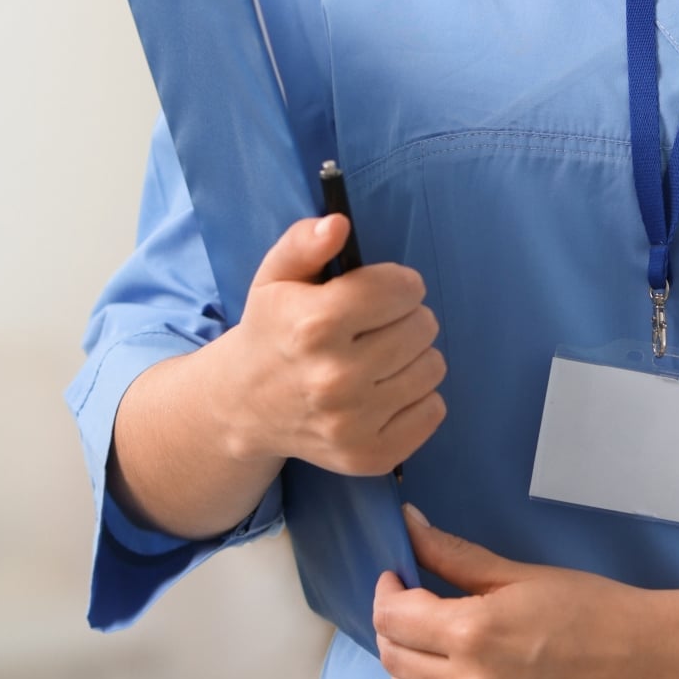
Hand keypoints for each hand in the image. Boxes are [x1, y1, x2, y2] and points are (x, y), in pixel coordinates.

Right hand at [220, 213, 445, 475]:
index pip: (401, 289)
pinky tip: (383, 390)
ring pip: (433, 367)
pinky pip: (434, 410)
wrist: (244, 406)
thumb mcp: (275, 277)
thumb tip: (338, 223)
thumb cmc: (272, 330)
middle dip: (406, 317)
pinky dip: (417, 397)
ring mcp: (353, 424)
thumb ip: (304, 242)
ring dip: (413, 356)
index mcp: (313, 327)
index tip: (380, 291)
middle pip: (423, 326)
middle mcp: (334, 379)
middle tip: (376, 326)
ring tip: (379, 357)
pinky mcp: (369, 456)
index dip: (397, 283)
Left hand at [372, 502, 672, 678]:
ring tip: (429, 649)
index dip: (387, 592)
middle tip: (413, 609)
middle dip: (393, 629)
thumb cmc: (592, 610)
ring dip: (406, 672)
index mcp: (474, 634)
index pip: (393, 618)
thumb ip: (455, 555)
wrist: (650, 665)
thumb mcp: (520, 574)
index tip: (398, 579)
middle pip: (394, 661)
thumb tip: (409, 524)